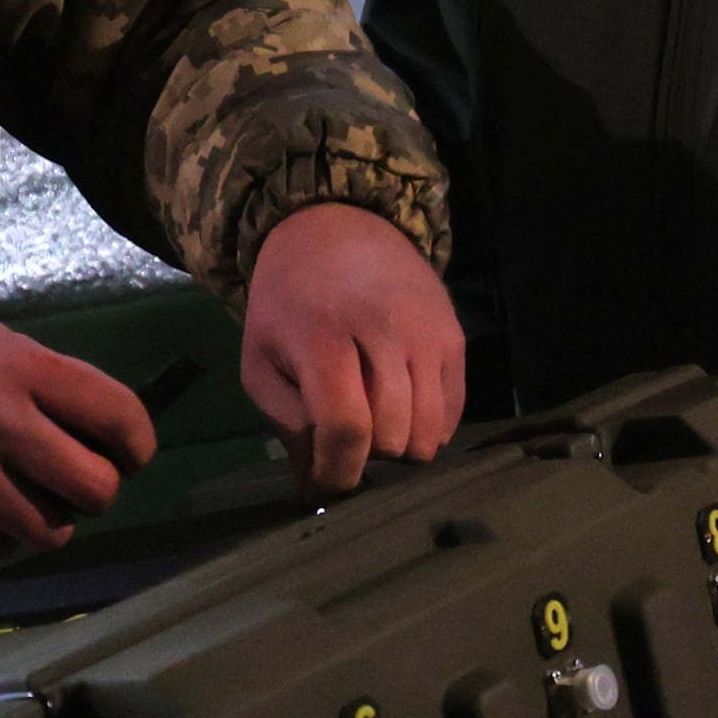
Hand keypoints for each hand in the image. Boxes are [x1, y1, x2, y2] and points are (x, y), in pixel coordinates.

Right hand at [0, 315, 151, 551]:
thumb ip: (47, 383)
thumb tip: (106, 437)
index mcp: (19, 367)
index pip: (119, 418)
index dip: (137, 446)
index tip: (128, 456)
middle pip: (98, 488)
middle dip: (95, 492)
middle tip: (72, 485)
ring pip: (52, 531)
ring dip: (46, 521)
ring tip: (17, 496)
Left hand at [241, 203, 466, 493]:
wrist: (336, 227)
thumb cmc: (288, 301)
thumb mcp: (262, 359)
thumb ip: (286, 424)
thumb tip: (316, 490)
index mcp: (323, 334)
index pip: (346, 425)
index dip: (339, 470)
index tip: (329, 487)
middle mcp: (385, 329)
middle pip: (393, 432)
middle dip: (368, 458)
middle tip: (348, 448)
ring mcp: (427, 332)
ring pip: (430, 429)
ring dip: (402, 448)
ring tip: (377, 433)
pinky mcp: (455, 336)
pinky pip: (455, 410)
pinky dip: (430, 429)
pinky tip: (404, 415)